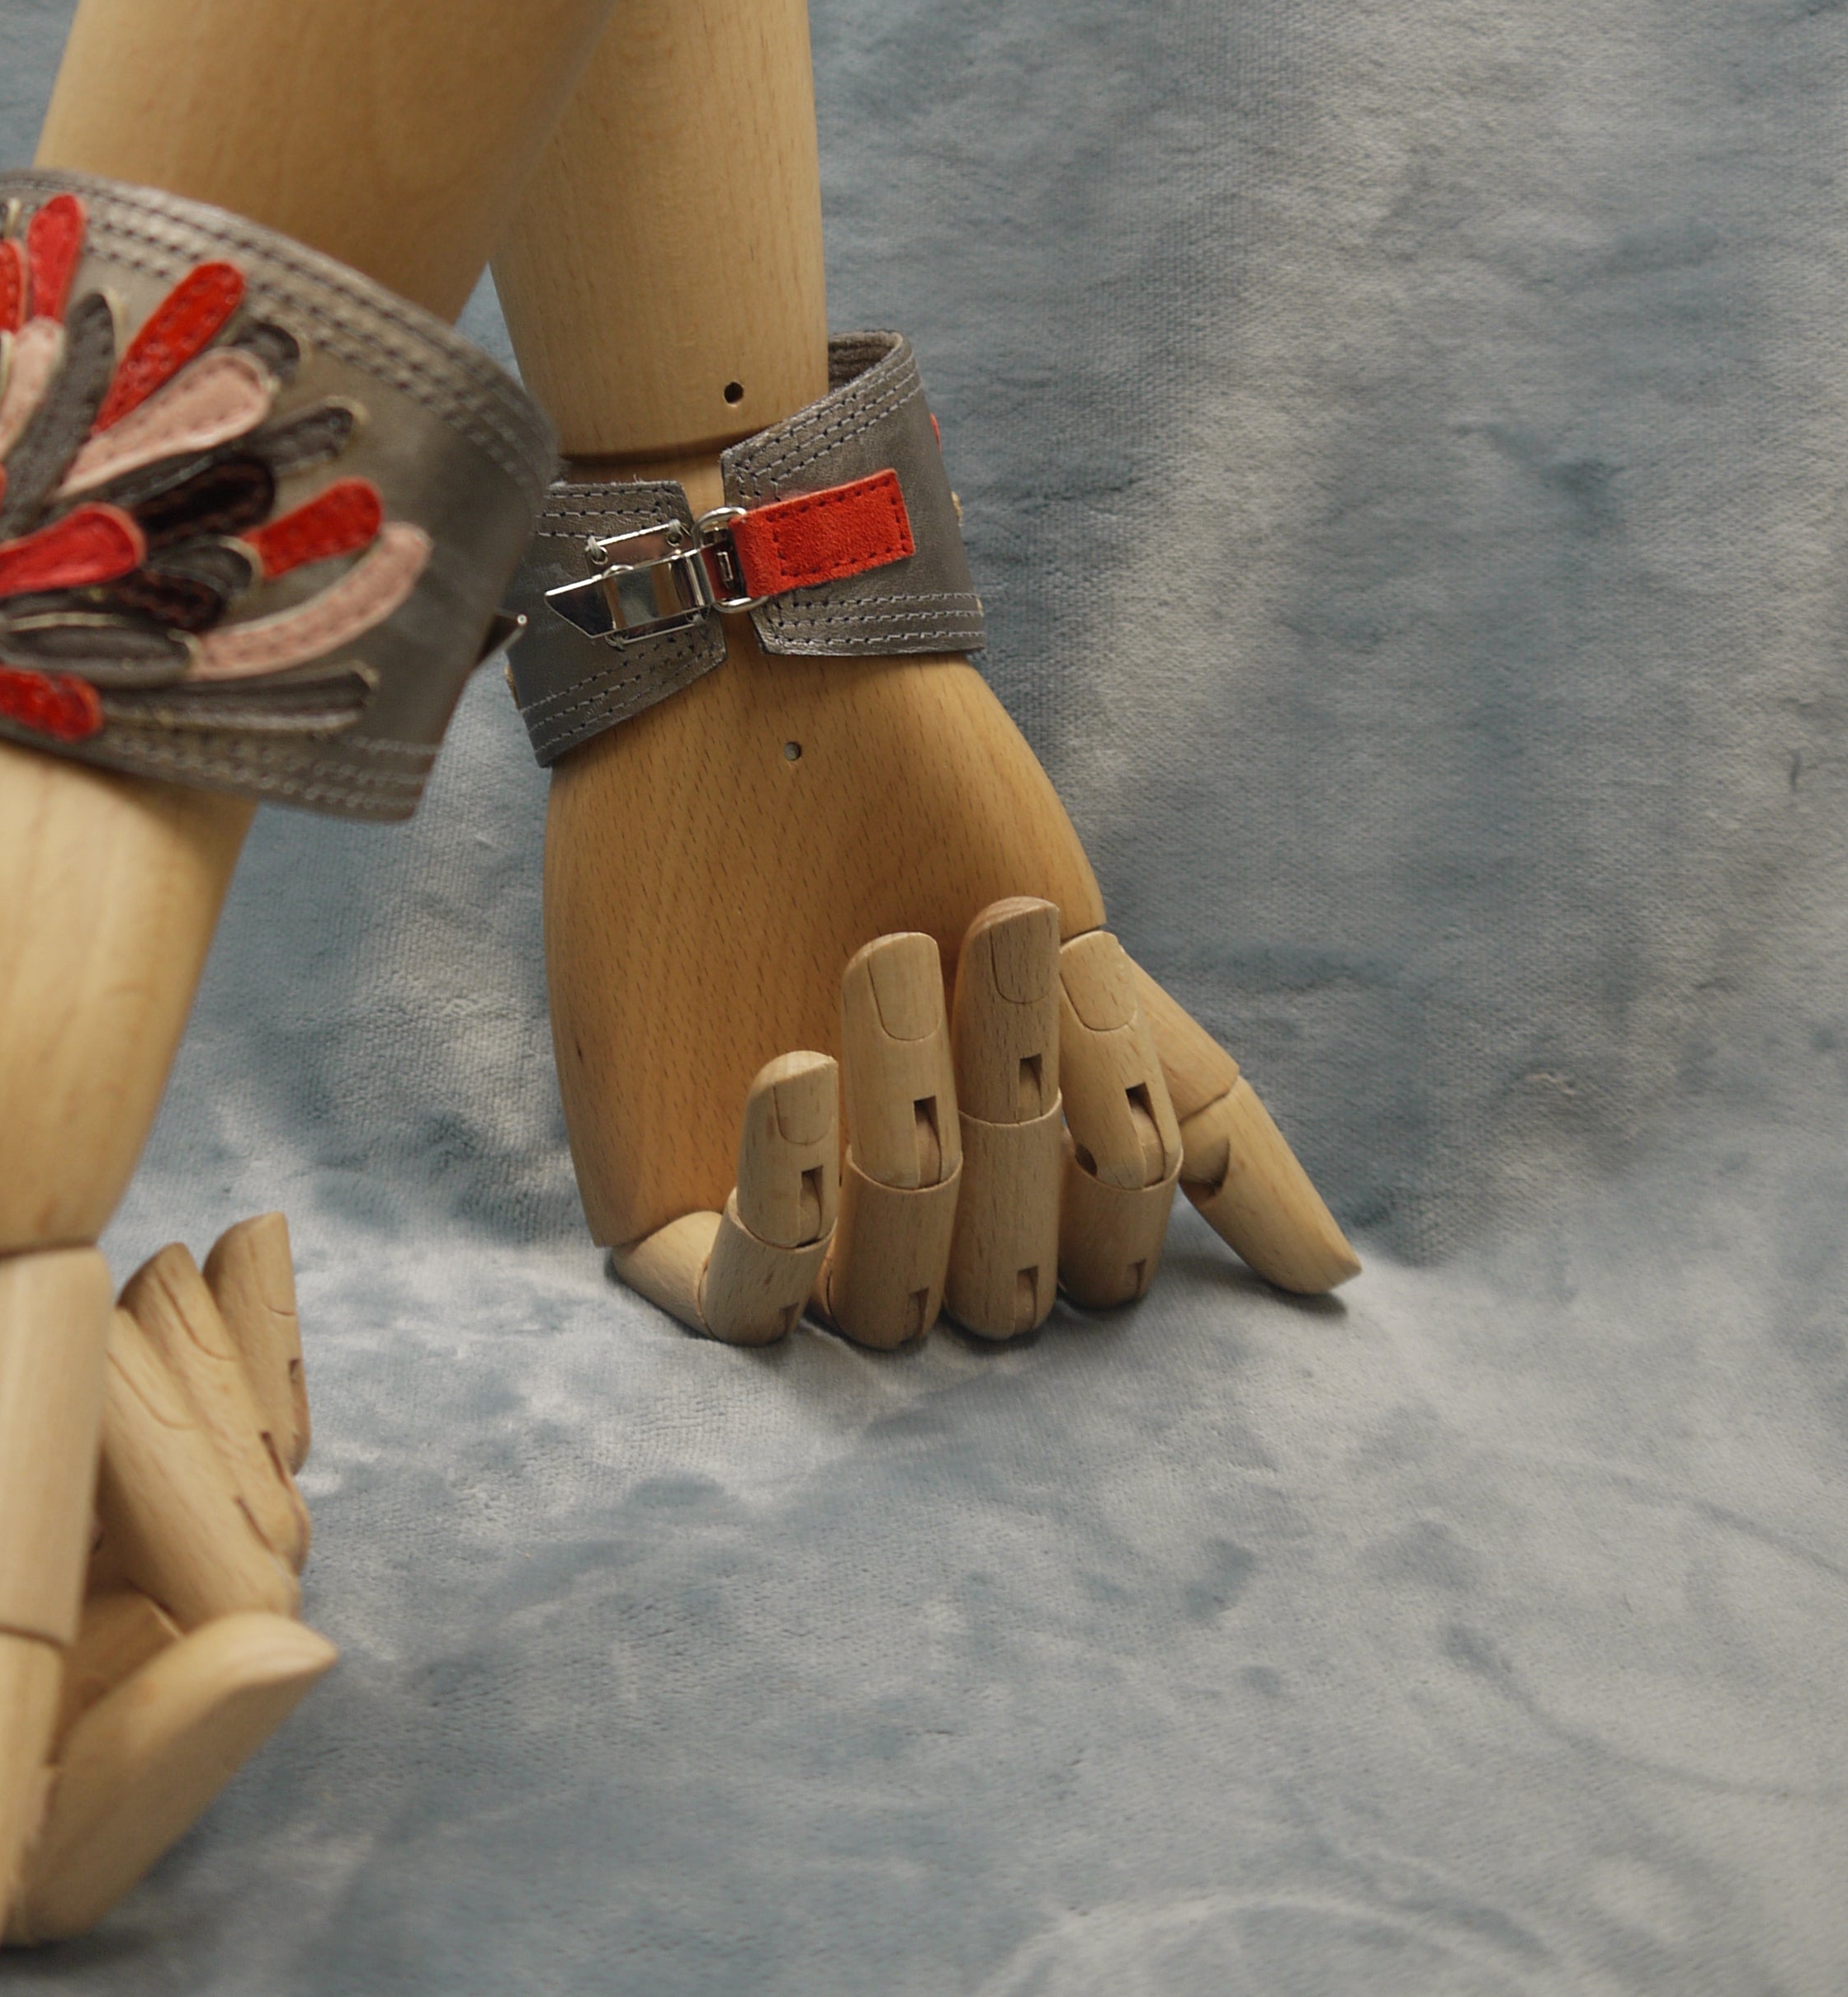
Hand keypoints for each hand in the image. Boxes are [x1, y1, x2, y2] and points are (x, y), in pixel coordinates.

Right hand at [0, 693, 331, 1996]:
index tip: (278, 1650)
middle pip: (9, 1720)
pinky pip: (153, 1487)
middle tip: (181, 1329)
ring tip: (200, 1264)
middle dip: (159, 1570)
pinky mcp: (18, 1350)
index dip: (57, 1793)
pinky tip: (244, 1257)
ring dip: (203, 1456)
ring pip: (109, 1604)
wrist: (63, 726)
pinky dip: (223, 1395)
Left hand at [543, 638, 1355, 1347]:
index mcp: (1016, 1189)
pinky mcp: (661, 1210)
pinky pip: (742, 1301)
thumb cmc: (932, 820)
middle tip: (972, 940)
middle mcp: (904, 1235)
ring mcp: (782, 1232)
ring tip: (880, 953)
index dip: (1112, 1149)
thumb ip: (1201, 1125)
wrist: (754, 692)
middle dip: (1011, 1121)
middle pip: (1004, 1297)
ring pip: (889, 1305)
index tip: (1077, 980)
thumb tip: (1334, 1278)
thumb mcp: (1093, 979)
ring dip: (906, 1134)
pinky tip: (792, 1064)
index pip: (1104, 1273)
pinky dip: (786, 1195)